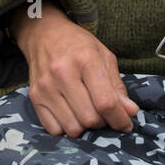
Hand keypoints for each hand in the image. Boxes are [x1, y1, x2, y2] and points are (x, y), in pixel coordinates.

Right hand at [9, 1, 139, 137]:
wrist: (44, 34)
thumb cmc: (78, 45)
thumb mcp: (104, 56)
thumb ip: (117, 86)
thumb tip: (130, 112)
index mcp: (85, 59)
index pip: (106, 102)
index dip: (120, 119)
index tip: (126, 124)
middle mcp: (63, 73)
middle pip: (90, 119)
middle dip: (102, 122)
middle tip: (102, 113)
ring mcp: (46, 86)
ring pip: (72, 128)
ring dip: (84, 127)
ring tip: (86, 111)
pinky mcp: (34, 97)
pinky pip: (54, 130)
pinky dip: (66, 128)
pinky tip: (70, 114)